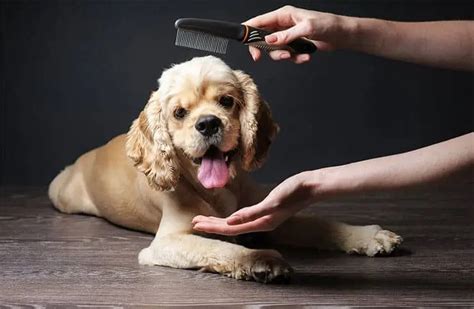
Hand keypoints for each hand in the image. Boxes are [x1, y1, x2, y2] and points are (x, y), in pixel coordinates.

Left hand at [192, 171, 320, 234]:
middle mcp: (260, 223)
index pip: (230, 228)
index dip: (212, 227)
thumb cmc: (293, 192)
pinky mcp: (266, 210)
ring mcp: (264, 218)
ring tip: (205, 220)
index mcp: (260, 223)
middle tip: (194, 222)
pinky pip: (244, 217)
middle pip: (231, 228)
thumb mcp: (272, 202)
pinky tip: (229, 217)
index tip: (196, 224)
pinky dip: (232, 217)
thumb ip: (252, 213)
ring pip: (236, 223)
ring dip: (220, 222)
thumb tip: (231, 221)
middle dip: (212, 225)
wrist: (310, 186)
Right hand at [244, 5, 353, 62]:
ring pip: (274, 49)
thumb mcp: (306, 28)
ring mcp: (288, 36)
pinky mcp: (294, 46)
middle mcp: (283, 24)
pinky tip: (305, 57)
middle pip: (262, 37)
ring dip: (282, 56)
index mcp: (283, 14)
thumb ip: (286, 36)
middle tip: (259, 57)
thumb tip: (269, 40)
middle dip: (263, 49)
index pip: (259, 21)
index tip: (244, 42)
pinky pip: (287, 55)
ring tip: (294, 56)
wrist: (341, 35)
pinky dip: (295, 59)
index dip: (248, 31)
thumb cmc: (327, 25)